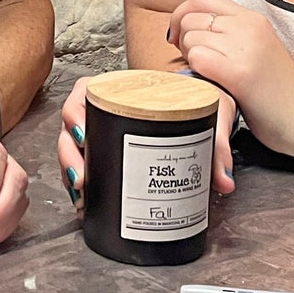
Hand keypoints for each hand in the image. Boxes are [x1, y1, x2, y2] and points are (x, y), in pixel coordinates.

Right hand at [57, 72, 237, 220]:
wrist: (202, 110)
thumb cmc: (200, 100)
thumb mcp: (210, 111)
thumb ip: (217, 144)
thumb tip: (223, 181)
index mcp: (123, 88)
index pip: (85, 91)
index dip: (75, 112)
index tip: (83, 134)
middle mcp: (107, 109)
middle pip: (72, 127)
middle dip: (70, 155)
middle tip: (81, 179)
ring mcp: (105, 132)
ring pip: (74, 149)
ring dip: (71, 174)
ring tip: (81, 198)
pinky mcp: (110, 154)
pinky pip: (86, 167)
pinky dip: (81, 186)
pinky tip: (85, 203)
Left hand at [168, 0, 293, 159]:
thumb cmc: (276, 88)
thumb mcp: (257, 46)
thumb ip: (230, 31)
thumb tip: (190, 25)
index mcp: (252, 18)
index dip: (183, 15)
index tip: (182, 35)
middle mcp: (248, 26)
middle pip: (191, 17)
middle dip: (182, 37)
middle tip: (192, 58)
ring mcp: (244, 48)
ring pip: (191, 36)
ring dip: (189, 55)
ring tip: (205, 71)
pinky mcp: (239, 73)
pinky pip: (198, 57)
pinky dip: (195, 68)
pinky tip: (208, 80)